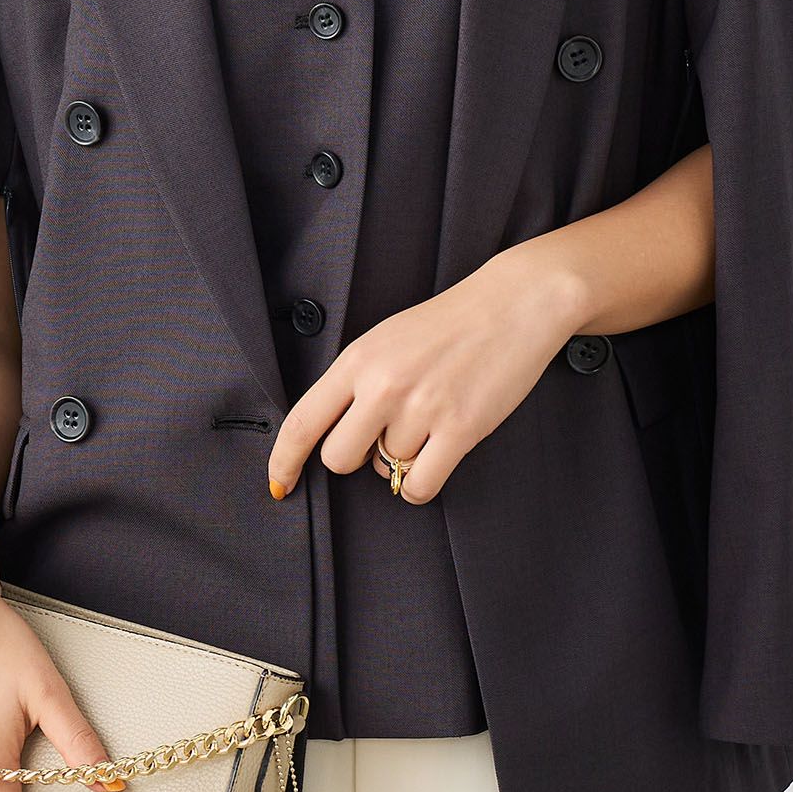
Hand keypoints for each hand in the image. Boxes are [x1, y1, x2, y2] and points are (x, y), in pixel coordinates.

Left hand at [265, 245, 581, 503]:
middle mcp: (383, 385)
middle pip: (339, 459)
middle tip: (383, 437)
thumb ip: (354, 383)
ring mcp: (422, 408)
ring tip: (427, 424)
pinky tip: (434, 460)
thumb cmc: (448, 324)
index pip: (302, 422)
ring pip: (386, 471)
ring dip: (402, 461)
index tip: (280, 485)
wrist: (512, 304)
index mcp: (357, 360)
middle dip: (357, 458)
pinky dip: (420, 485)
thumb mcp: (385, 340)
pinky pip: (419, 486)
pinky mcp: (460, 428)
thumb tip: (333, 436)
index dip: (284, 461)